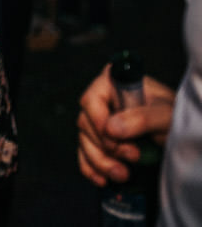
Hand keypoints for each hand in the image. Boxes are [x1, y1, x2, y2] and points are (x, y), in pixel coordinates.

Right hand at [76, 64, 174, 185]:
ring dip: (101, 162)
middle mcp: (100, 101)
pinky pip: (84, 155)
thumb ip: (142, 118)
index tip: (113, 138)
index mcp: (112, 83)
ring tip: (123, 174)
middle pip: (86, 124)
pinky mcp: (98, 141)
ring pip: (84, 142)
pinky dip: (91, 169)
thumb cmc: (173, 117)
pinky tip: (103, 179)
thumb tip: (111, 129)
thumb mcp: (165, 115)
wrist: (177, 133)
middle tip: (133, 157)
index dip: (98, 120)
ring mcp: (97, 122)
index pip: (92, 100)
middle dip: (106, 146)